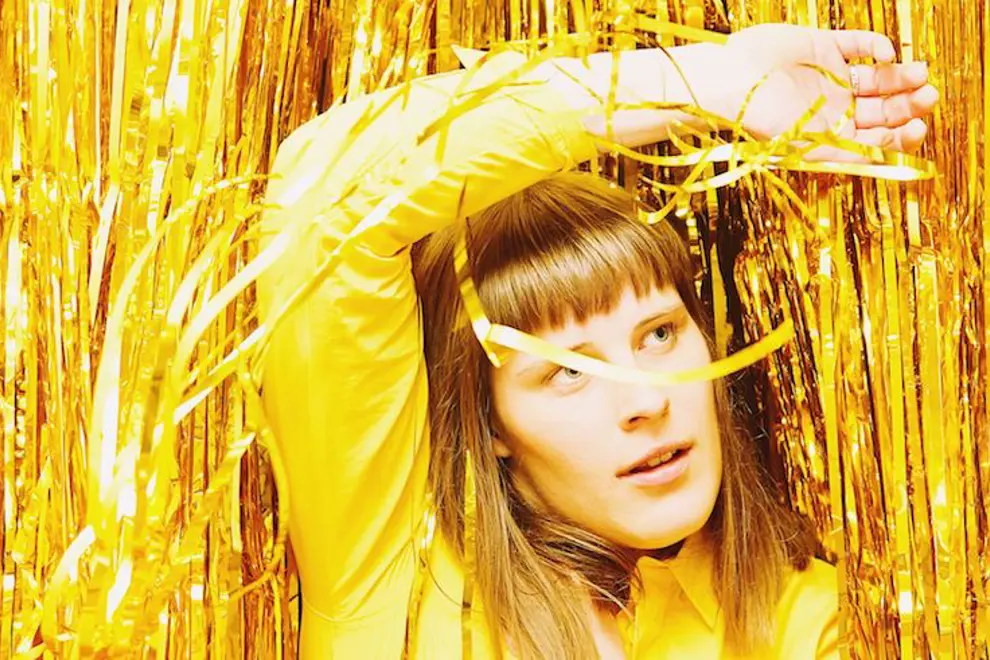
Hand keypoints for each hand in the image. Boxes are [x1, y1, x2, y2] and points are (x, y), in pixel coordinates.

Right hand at [709, 24, 936, 153]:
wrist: (731, 84)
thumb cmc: (762, 122)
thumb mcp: (812, 148)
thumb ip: (852, 154)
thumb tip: (892, 156)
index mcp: (832, 135)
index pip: (878, 137)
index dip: (902, 134)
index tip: (918, 128)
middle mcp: (834, 107)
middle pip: (884, 107)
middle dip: (908, 103)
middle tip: (928, 95)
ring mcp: (830, 76)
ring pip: (878, 76)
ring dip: (900, 76)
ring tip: (919, 73)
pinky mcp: (823, 46)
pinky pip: (859, 44)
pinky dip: (877, 46)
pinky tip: (887, 53)